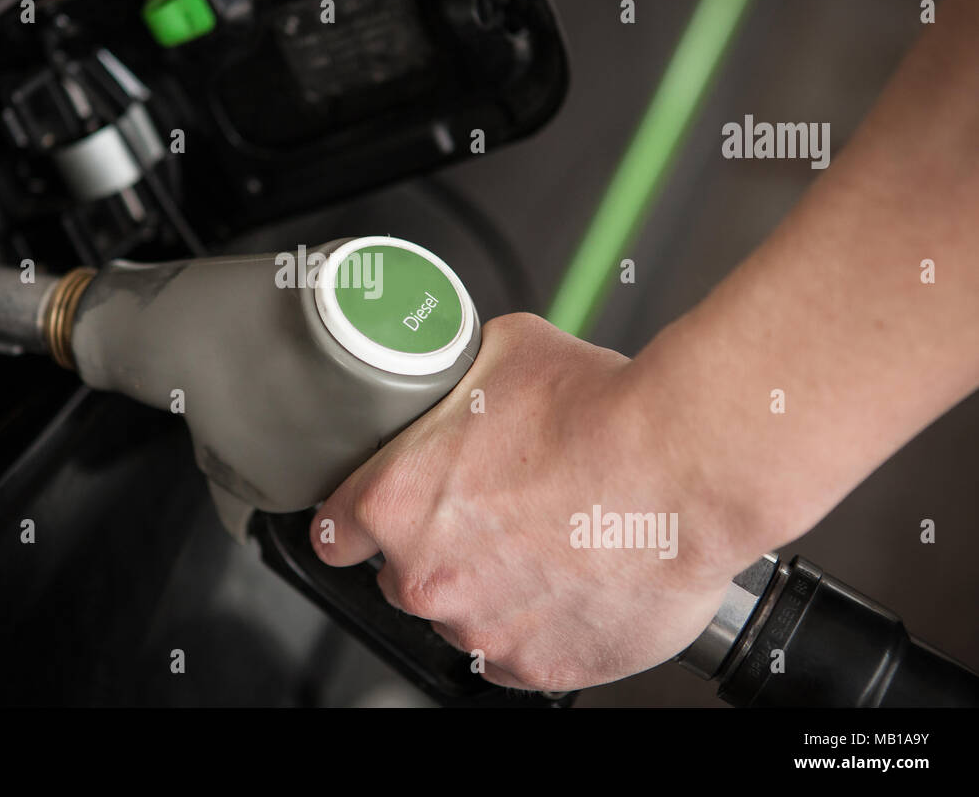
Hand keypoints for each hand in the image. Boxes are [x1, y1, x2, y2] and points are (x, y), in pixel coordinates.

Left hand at [310, 312, 747, 691]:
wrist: (685, 465)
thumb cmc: (600, 412)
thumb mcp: (499, 355)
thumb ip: (451, 387)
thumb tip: (449, 380)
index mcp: (398, 502)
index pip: (334, 531)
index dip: (353, 522)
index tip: (368, 522)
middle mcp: (429, 576)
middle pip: (401, 577)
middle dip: (433, 550)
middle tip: (492, 514)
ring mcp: (484, 628)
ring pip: (462, 616)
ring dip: (488, 587)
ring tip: (545, 540)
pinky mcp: (542, 665)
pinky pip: (517, 653)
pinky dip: (536, 625)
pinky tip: (568, 578)